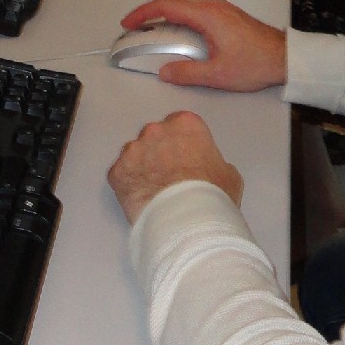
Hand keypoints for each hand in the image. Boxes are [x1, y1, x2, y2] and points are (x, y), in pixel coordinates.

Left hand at [108, 111, 242, 225]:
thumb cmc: (212, 194)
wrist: (186, 220)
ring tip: (154, 191)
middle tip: (170, 176)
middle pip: (155, 137)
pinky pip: (121, 175)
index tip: (187, 160)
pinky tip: (141, 200)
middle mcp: (155, 130)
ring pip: (135, 154)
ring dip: (142, 167)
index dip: (183, 144)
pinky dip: (128, 185)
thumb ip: (212, 161)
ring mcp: (133, 150)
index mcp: (186, 124)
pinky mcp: (116, 172)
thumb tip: (204, 169)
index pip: (180, 125)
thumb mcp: (228, 174)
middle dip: (160, 152)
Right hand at [118, 0, 287, 89]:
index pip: (167, 6)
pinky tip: (176, 30)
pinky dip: (179, 15)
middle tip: (133, 24)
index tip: (128, 22)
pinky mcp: (227, 15)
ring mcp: (221, 8)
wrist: (285, 58)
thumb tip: (165, 71)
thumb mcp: (218, 75)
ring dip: (164, 11)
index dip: (144, 13)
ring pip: (185, 3)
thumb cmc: (255, 64)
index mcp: (207, 15)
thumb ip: (188, 73)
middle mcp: (213, 6)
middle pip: (173, 0)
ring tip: (150, 27)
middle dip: (150, 10)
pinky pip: (195, 8)